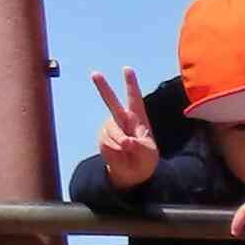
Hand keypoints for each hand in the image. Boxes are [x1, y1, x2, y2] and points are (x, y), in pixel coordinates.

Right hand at [90, 68, 159, 190]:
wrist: (133, 174)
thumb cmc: (145, 160)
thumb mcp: (149, 153)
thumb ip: (139, 145)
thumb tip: (125, 141)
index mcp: (138, 119)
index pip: (134, 99)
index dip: (131, 84)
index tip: (127, 69)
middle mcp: (122, 120)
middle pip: (111, 101)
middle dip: (103, 87)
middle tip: (95, 73)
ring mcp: (111, 128)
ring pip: (112, 130)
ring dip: (119, 142)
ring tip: (127, 150)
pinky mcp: (103, 138)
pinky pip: (107, 141)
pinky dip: (114, 149)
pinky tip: (119, 154)